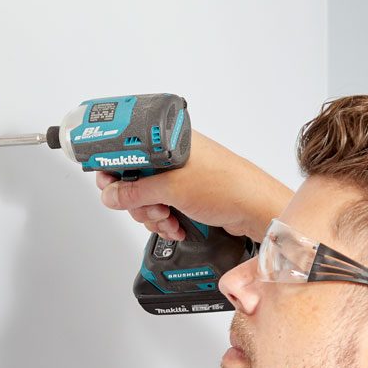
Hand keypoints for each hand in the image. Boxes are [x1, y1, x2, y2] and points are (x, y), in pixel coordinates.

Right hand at [95, 131, 291, 241]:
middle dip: (139, 201)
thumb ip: (135, 192)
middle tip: (152, 208)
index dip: (116, 170)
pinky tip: (176, 226)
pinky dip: (166, 220)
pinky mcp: (190, 194)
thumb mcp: (171, 189)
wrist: (256, 209)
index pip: (129, 151)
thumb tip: (111, 194)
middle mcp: (175, 156)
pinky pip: (164, 207)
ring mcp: (183, 176)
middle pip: (135, 179)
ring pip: (149, 198)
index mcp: (169, 141)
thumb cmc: (227, 185)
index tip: (110, 186)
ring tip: (168, 219)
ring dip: (153, 215)